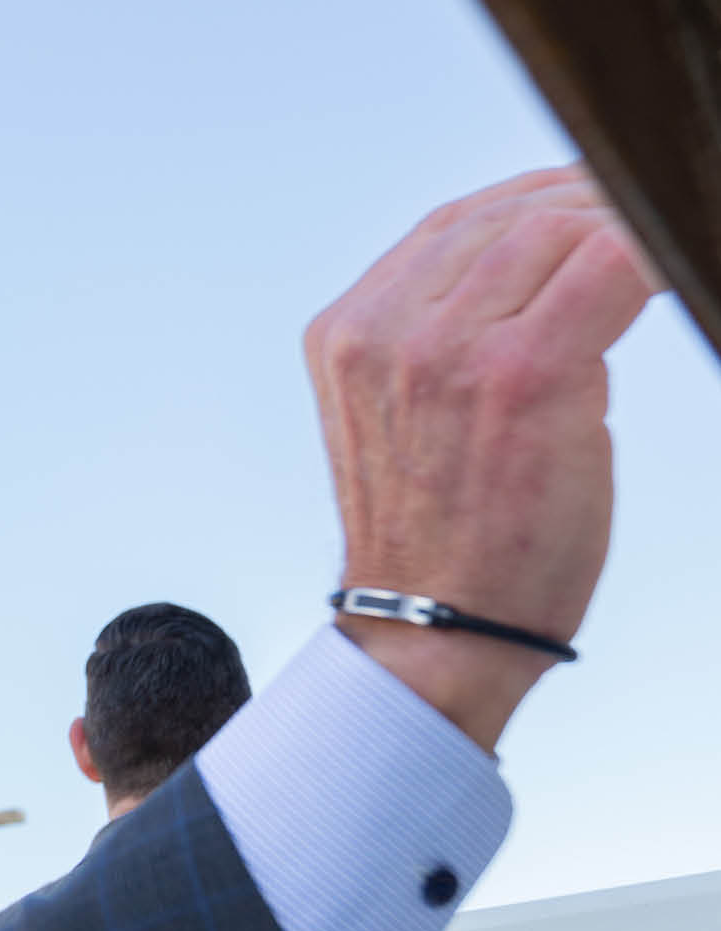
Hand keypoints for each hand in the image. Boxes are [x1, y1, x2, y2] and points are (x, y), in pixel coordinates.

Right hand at [305, 164, 661, 750]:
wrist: (437, 631)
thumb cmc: (445, 534)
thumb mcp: (409, 414)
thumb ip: (447, 333)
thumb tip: (560, 257)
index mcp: (346, 334)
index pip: (455, 223)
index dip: (541, 203)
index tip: (599, 213)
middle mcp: (382, 332)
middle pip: (511, 215)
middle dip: (593, 208)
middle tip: (650, 232)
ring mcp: (444, 351)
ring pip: (563, 227)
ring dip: (629, 235)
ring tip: (664, 260)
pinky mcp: (520, 374)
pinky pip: (615, 263)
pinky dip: (658, 256)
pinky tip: (680, 268)